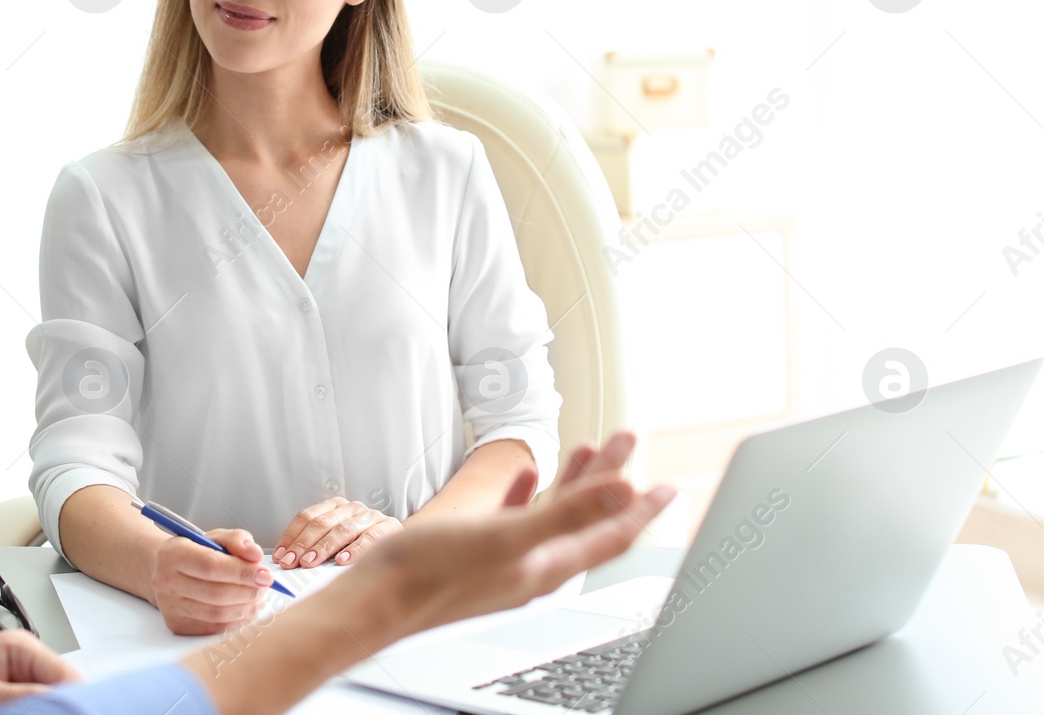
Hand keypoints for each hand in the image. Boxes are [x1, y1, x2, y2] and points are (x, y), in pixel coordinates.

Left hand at [0, 631, 79, 711]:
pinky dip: (34, 710)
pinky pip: (35, 702)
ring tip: (33, 712)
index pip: (65, 672)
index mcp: (19, 646)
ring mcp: (19, 674)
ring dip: (46, 708)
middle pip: (62, 685)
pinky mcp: (12, 690)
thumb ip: (22, 696)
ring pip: (50, 696)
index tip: (77, 711)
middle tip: (52, 714)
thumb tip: (59, 699)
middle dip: (59, 704)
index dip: (74, 696)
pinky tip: (26, 712)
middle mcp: (24, 656)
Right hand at [151, 527, 274, 635]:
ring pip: (217, 614)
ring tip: (259, 597)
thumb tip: (255, 555)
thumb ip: (237, 541)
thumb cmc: (197, 551)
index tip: (265, 575)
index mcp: (172, 553)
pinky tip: (246, 609)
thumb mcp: (216, 537)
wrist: (170, 570)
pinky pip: (214, 628)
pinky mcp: (177, 625)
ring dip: (245, 607)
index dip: (242, 572)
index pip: (211, 566)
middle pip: (216, 593)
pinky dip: (236, 620)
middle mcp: (165, 581)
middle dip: (248, 591)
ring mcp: (169, 607)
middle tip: (266, 586)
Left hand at [273, 498, 402, 568]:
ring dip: (323, 548)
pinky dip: (355, 550)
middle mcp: (352, 508)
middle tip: (291, 562)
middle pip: (321, 523)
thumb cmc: (360, 546)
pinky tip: (342, 561)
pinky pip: (369, 537)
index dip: (291, 536)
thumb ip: (314, 546)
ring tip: (310, 562)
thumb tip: (286, 561)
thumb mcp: (336, 541)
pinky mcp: (388, 527)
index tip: (280, 556)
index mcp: (335, 506)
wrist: (402, 545)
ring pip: (342, 529)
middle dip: (303, 544)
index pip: (307, 517)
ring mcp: (370, 516)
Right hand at [358, 431, 670, 636]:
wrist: (375, 601)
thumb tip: (624, 490)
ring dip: (575, 482)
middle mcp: (534, 564)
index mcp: (548, 563)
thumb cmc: (431, 574)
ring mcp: (507, 561)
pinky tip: (525, 478)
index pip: (612, 533)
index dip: (642, 508)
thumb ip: (568, 512)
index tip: (669, 487)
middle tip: (627, 441)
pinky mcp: (479, 554)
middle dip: (611, 479)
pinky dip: (530, 494)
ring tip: (588, 450)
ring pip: (555, 516)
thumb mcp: (506, 536)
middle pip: (588, 518)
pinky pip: (517, 519)